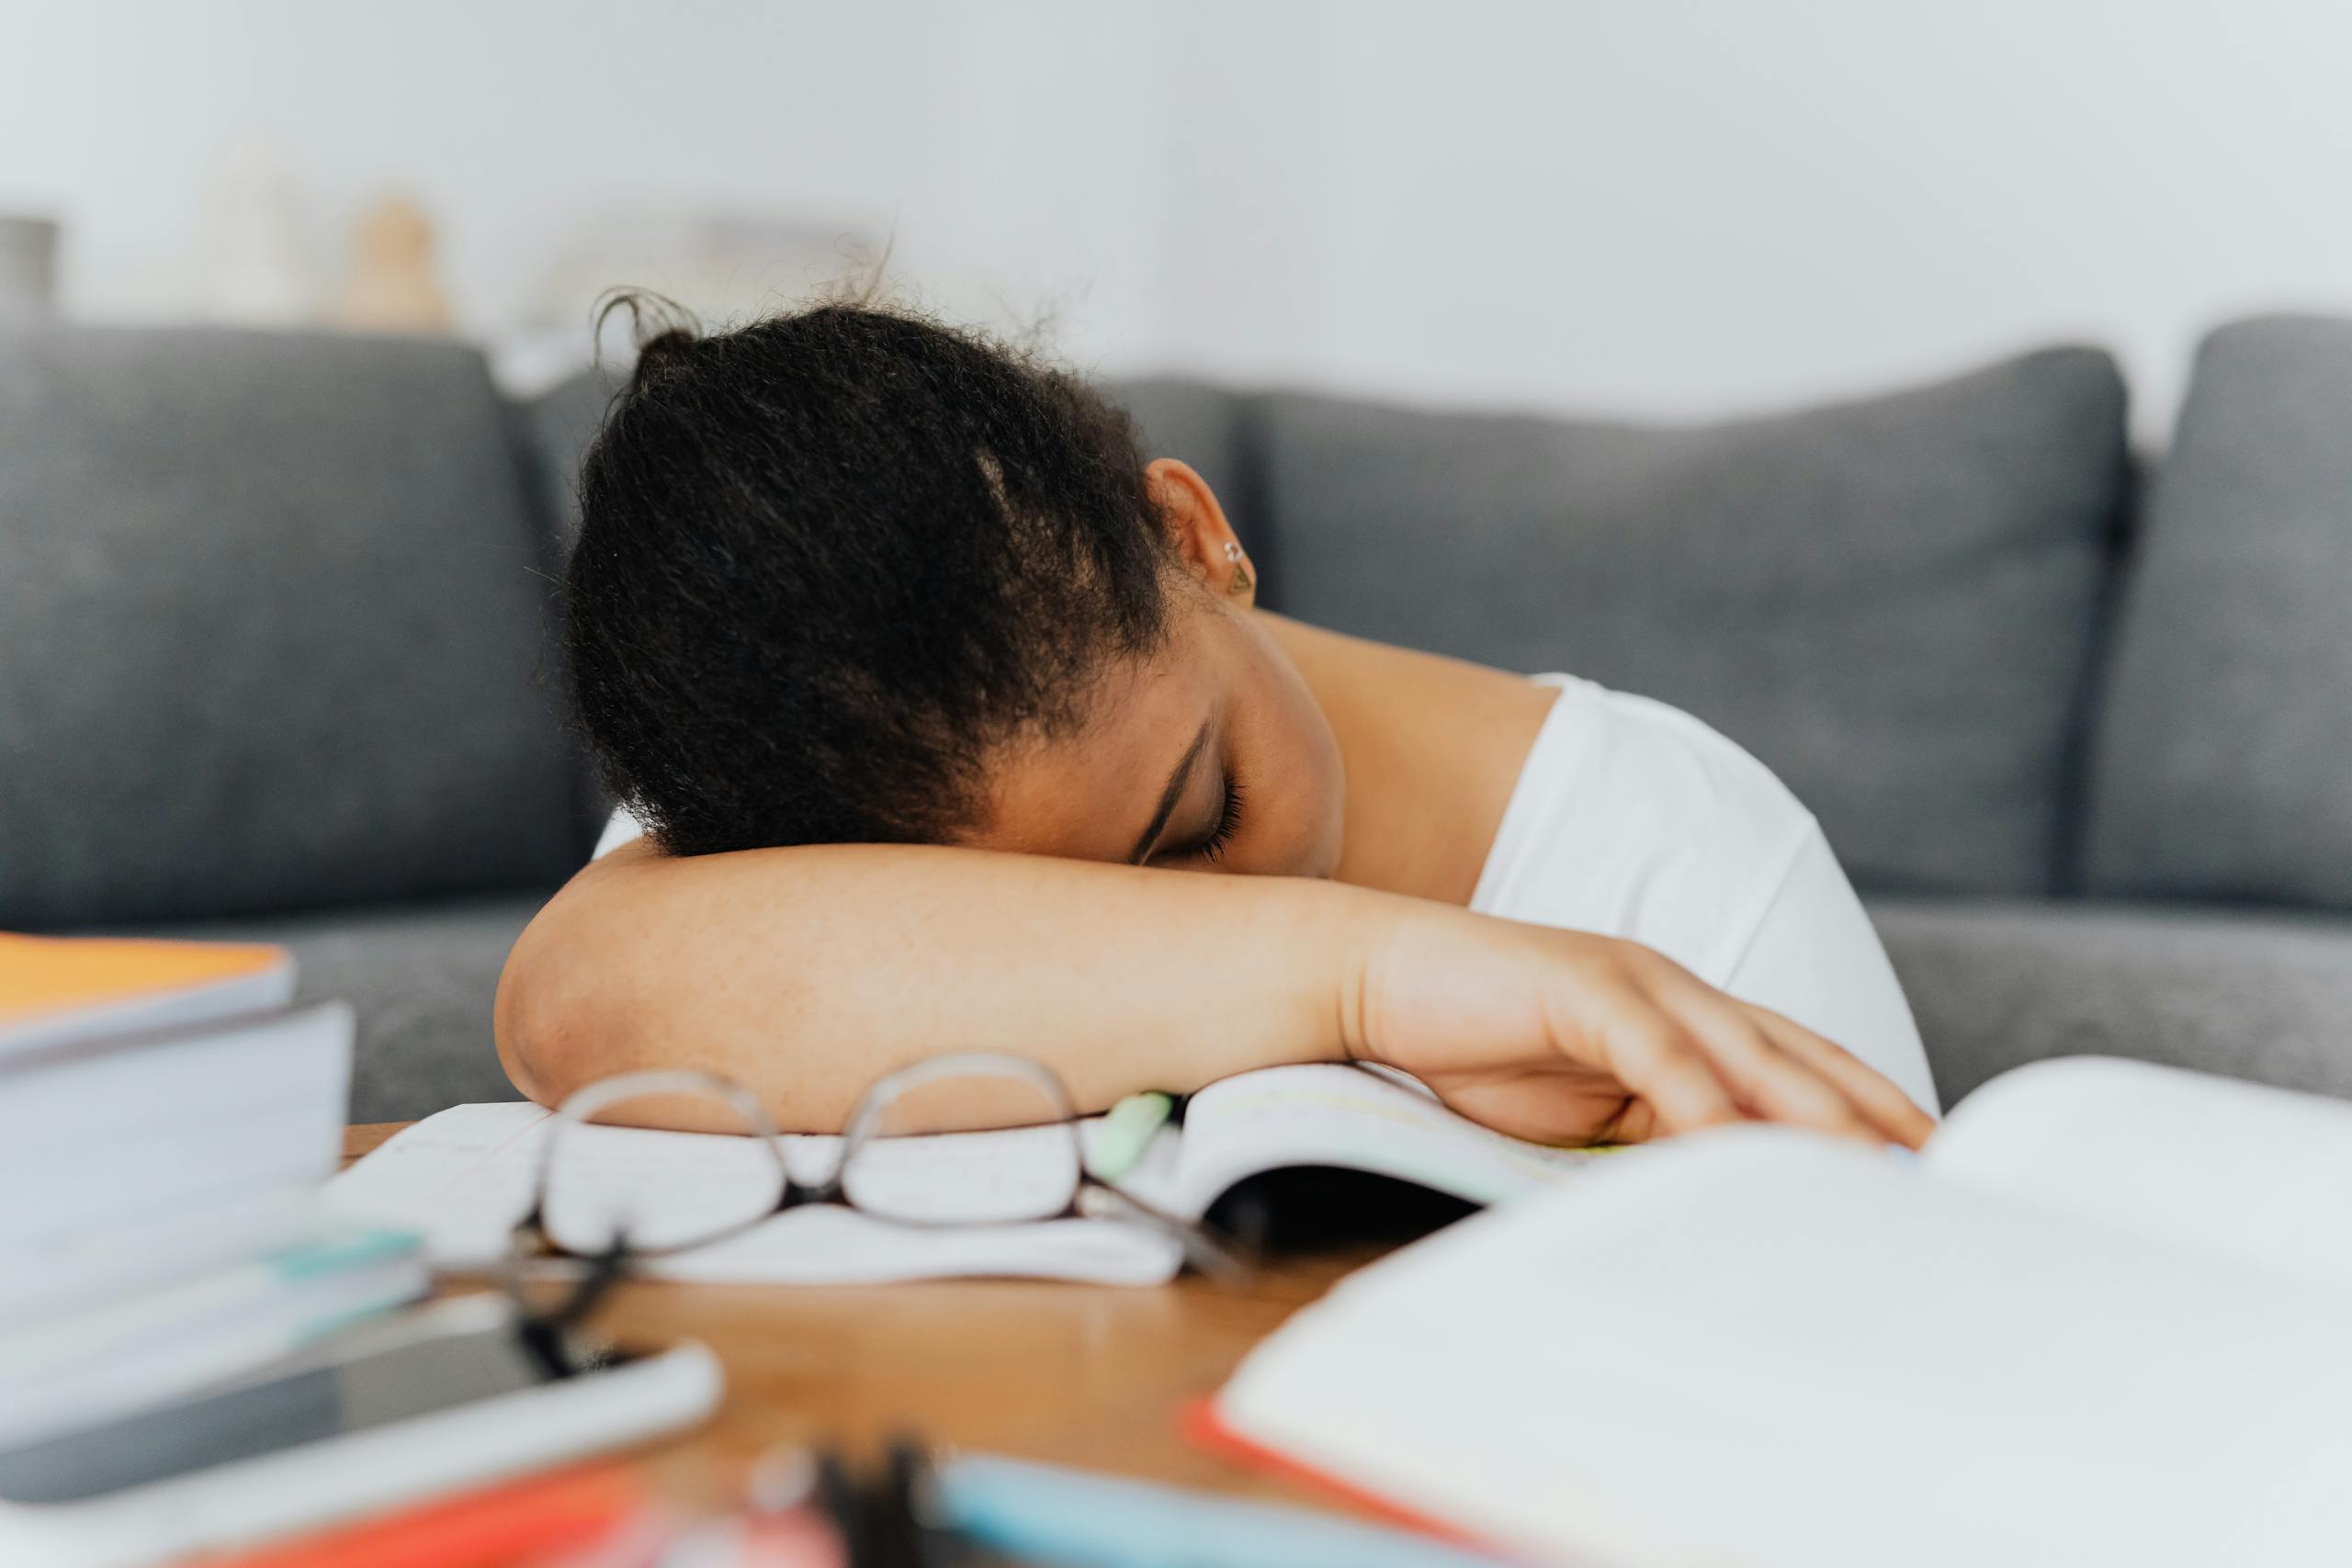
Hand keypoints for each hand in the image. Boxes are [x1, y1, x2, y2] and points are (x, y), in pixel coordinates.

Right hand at [1347, 910, 1933, 1148]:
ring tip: (1870, 1170)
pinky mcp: (1583, 986)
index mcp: (1683, 1017)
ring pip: (1748, 1052)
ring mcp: (1634, 981)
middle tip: (1941, 1174)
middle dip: (1875, 1115)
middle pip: (1802, 1056)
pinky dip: (1701, 1101)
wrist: (1375, 982)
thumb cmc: (1470, 1052)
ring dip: (1812, 1113)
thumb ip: (1647, 1142)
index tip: (1928, 1169)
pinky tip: (1737, 1147)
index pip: (1801, 1066)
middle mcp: (1677, 991)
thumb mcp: (1578, 1116)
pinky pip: (1659, 1052)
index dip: (1869, 1111)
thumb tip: (1713, 1210)